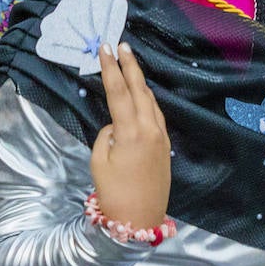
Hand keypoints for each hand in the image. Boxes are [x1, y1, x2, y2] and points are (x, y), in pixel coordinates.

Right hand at [90, 42, 170, 229]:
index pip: (119, 91)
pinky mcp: (165, 147)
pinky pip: (156, 115)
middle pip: (140, 89)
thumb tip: (117, 125)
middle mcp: (150, 129)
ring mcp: (161, 137)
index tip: (105, 48)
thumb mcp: (99, 161)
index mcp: (131, 131)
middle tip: (122, 45)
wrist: (139, 220)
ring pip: (151, 101)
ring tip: (131, 64)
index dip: (110, 68)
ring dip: (141, 81)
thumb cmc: (113, 193)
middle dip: (130, 66)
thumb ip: (107, 135)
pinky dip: (148, 100)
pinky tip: (142, 94)